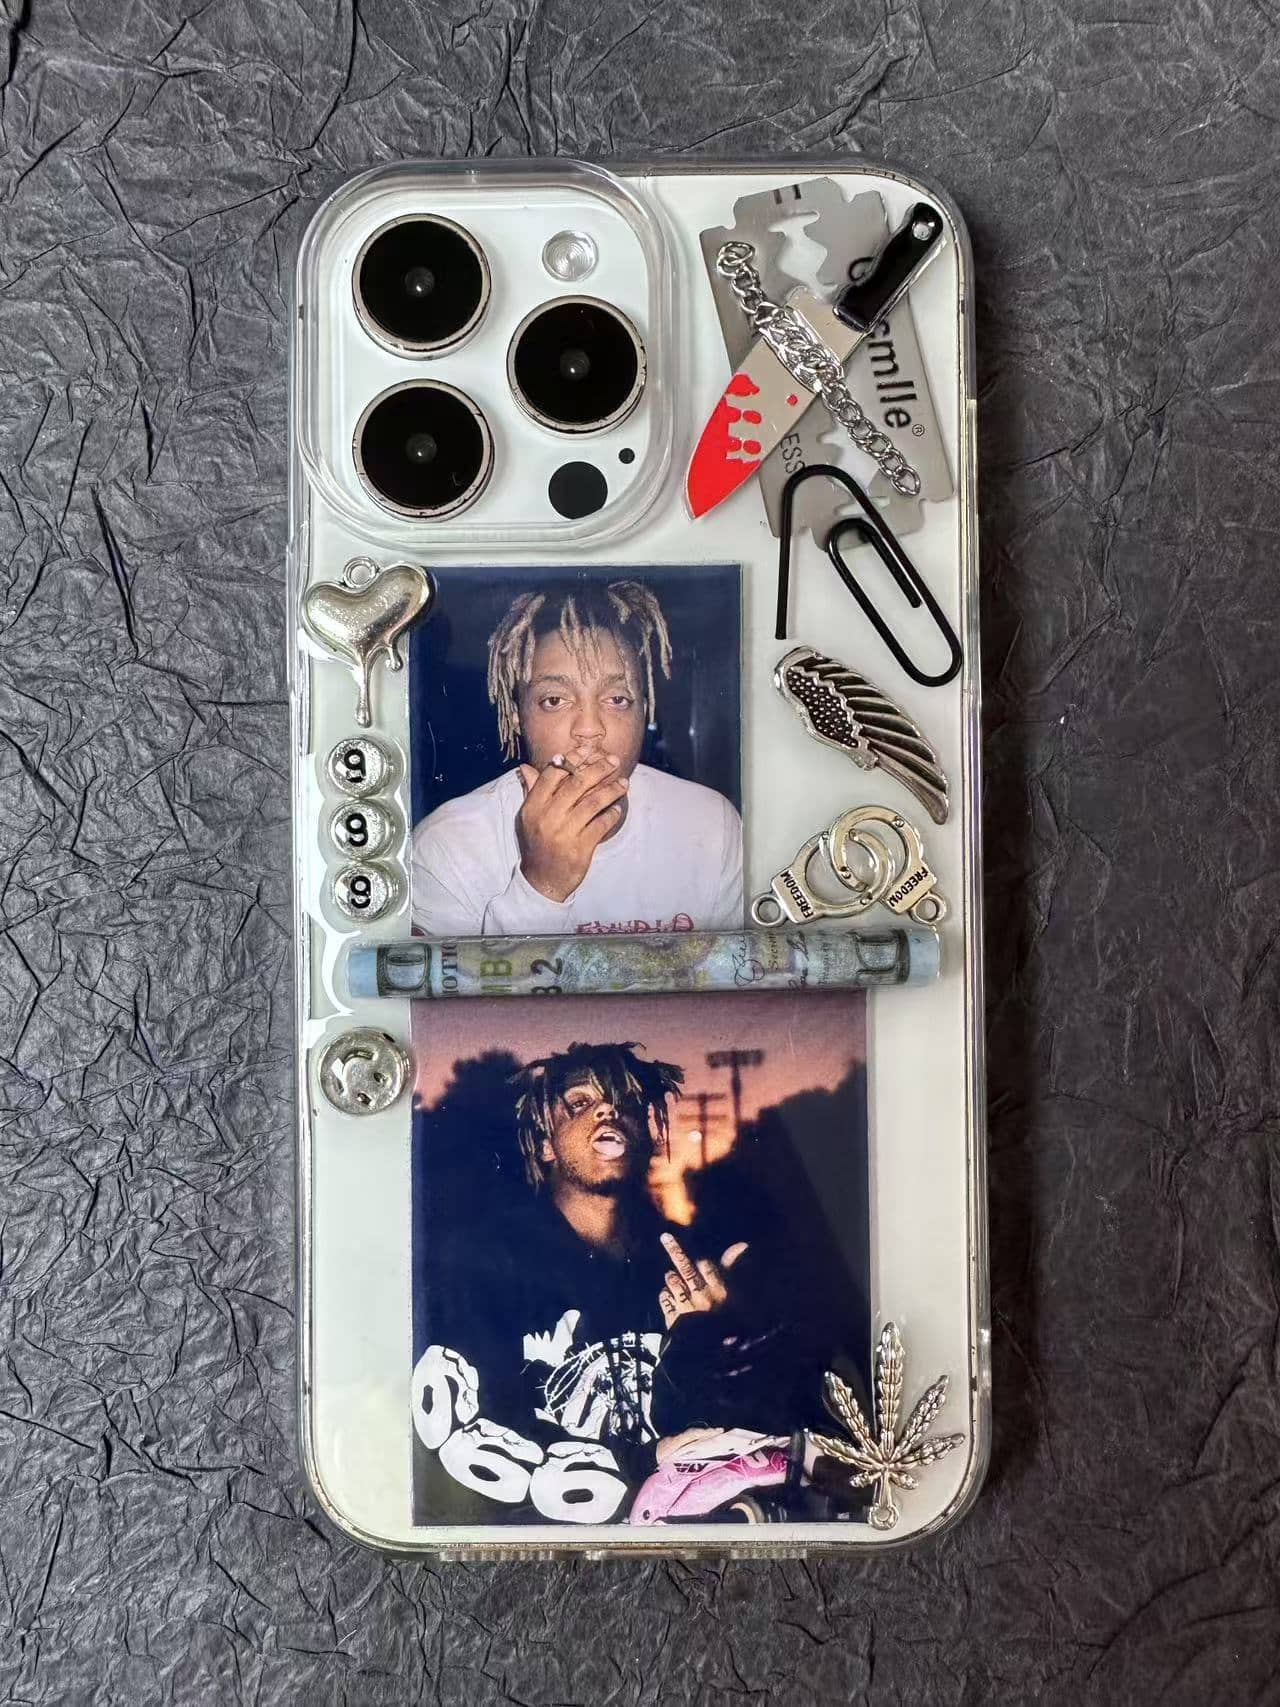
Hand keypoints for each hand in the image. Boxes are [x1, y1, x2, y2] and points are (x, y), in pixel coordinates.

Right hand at [516, 754, 628, 901]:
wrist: (541, 880)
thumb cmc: (537, 844)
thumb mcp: (529, 818)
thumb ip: (532, 791)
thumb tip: (526, 767)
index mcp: (533, 806)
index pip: (554, 774)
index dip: (573, 758)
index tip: (589, 749)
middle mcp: (547, 817)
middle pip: (577, 783)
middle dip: (599, 768)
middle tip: (614, 761)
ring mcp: (564, 833)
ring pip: (593, 802)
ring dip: (612, 790)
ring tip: (624, 783)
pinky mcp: (580, 848)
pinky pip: (601, 825)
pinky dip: (612, 815)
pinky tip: (618, 809)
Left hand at [658, 1233, 748, 1328]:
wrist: (712, 1361)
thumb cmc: (732, 1330)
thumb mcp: (741, 1301)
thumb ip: (735, 1271)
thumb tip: (742, 1244)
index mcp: (720, 1293)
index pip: (708, 1266)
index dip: (704, 1262)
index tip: (701, 1260)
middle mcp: (701, 1297)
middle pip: (686, 1268)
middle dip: (675, 1250)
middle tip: (664, 1237)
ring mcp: (686, 1308)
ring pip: (674, 1283)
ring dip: (671, 1278)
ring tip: (669, 1274)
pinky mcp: (674, 1320)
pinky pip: (665, 1302)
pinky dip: (664, 1296)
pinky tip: (665, 1294)